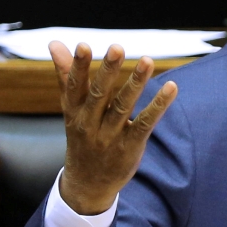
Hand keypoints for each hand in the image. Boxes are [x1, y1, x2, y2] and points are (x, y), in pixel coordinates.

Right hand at [50, 41, 177, 214]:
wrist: (88, 183)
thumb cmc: (82, 136)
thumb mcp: (71, 109)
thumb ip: (66, 76)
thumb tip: (55, 44)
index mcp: (74, 112)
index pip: (74, 87)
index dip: (77, 67)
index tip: (83, 45)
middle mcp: (89, 123)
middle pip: (98, 94)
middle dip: (107, 71)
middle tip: (116, 47)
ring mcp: (110, 135)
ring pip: (123, 106)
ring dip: (135, 82)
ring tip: (147, 60)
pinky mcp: (131, 145)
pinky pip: (146, 123)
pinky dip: (159, 105)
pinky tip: (171, 87)